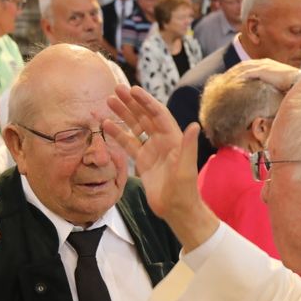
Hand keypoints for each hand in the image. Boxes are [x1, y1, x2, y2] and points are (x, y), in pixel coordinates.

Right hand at [104, 84, 218, 250]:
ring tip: (108, 101)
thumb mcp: (186, 169)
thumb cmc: (185, 191)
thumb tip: (194, 125)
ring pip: (135, 127)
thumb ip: (188, 147)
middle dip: (131, 103)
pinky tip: (106, 125)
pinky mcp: (143, 162)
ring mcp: (152, 150)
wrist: (177, 210)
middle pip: (144, 116)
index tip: (133, 90)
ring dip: (123, 114)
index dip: (146, 101)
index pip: (158, 114)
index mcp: (174, 139)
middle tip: (116, 90)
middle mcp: (162, 141)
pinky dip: (118, 134)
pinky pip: (129, 144)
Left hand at [227, 58, 300, 91]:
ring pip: (242, 69)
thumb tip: (264, 97)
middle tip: (220, 82)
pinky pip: (246, 73)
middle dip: (230, 73)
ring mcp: (263, 65)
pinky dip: (238, 78)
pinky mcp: (263, 70)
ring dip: (231, 76)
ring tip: (222, 84)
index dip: (237, 73)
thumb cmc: (292, 86)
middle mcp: (263, 62)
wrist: (300, 81)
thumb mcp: (277, 85)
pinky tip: (230, 84)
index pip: (247, 67)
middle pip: (242, 66)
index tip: (228, 80)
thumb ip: (269, 87)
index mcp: (266, 64)